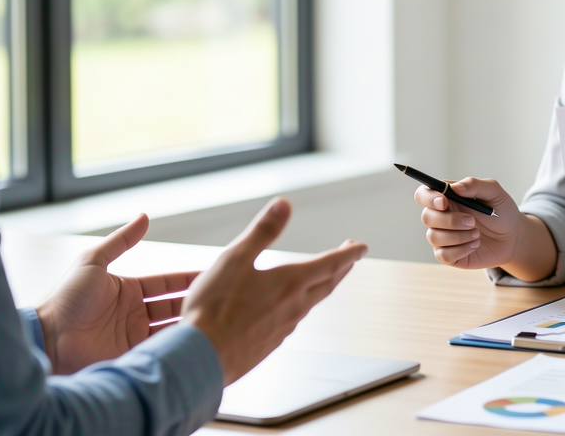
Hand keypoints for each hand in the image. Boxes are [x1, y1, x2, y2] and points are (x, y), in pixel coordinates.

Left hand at [36, 214, 199, 374]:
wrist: (48, 338)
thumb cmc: (66, 298)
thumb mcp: (94, 261)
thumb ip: (121, 241)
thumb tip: (144, 217)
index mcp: (128, 290)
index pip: (166, 283)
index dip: (187, 279)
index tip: (211, 275)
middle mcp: (134, 313)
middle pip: (172, 306)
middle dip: (193, 302)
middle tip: (218, 299)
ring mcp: (133, 336)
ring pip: (169, 328)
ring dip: (187, 324)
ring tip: (210, 320)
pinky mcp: (131, 356)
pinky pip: (158, 350)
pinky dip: (174, 345)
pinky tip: (191, 341)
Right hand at [181, 197, 366, 385]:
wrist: (203, 359)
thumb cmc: (214, 310)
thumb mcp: (235, 259)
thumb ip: (262, 231)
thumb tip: (283, 205)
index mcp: (290, 283)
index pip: (330, 264)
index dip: (349, 253)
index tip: (361, 247)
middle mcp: (294, 307)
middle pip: (327, 284)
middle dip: (341, 269)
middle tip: (350, 259)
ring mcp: (284, 328)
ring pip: (311, 304)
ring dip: (322, 288)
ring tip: (322, 280)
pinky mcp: (270, 344)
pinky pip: (293, 321)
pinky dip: (299, 308)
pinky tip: (288, 309)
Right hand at [414, 177, 523, 268]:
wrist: (513, 237)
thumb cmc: (502, 212)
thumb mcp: (495, 192)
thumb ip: (475, 185)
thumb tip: (455, 187)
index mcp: (447, 197)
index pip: (423, 194)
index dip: (428, 197)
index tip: (444, 202)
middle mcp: (441, 216)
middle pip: (426, 217)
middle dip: (449, 220)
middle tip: (472, 221)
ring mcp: (444, 236)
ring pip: (433, 237)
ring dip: (458, 236)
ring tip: (477, 233)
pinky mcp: (449, 255)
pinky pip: (442, 255)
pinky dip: (460, 250)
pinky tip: (474, 244)